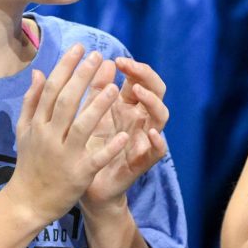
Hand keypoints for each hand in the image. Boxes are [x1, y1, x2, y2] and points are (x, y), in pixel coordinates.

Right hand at [2, 45, 128, 224]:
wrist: (27, 202)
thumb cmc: (30, 162)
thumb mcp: (24, 130)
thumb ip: (32, 101)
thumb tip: (39, 72)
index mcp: (38, 124)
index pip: (52, 89)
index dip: (66, 66)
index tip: (80, 47)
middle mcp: (49, 136)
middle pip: (66, 102)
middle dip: (83, 77)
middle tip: (99, 56)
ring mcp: (64, 156)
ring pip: (82, 127)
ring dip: (98, 107)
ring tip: (115, 88)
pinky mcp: (79, 174)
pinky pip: (96, 158)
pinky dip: (110, 147)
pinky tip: (126, 134)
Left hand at [81, 58, 168, 211]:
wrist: (86, 187)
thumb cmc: (89, 147)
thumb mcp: (89, 114)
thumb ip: (95, 89)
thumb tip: (105, 61)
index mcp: (127, 106)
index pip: (140, 80)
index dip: (133, 68)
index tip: (117, 60)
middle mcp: (139, 119)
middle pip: (156, 91)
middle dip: (146, 76)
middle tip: (129, 68)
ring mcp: (144, 139)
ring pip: (161, 116)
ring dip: (153, 102)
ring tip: (138, 92)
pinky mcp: (143, 161)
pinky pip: (159, 150)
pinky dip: (158, 140)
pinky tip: (150, 132)